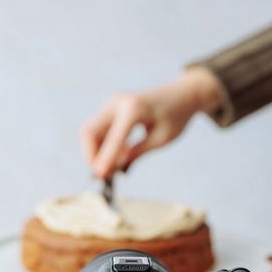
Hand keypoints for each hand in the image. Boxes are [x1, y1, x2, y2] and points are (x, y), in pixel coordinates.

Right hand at [81, 67, 220, 178]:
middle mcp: (118, 103)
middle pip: (89, 132)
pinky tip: (119, 156)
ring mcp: (112, 104)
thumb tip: (116, 169)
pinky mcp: (112, 108)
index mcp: (134, 109)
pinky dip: (103, 146)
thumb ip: (137, 153)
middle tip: (102, 175)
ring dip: (96, 152)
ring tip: (114, 167)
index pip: (113, 139)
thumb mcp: (161, 139)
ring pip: (90, 132)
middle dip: (91, 155)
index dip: (105, 159)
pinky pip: (99, 130)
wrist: (182, 94)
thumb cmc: (176, 116)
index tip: (99, 176)